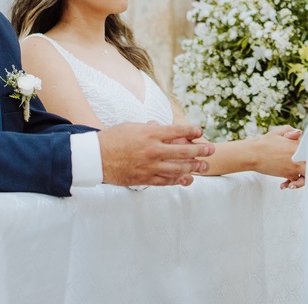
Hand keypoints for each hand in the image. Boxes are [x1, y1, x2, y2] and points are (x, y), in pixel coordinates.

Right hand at [98, 122, 214, 186]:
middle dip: (200, 150)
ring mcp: (150, 166)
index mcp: (150, 134)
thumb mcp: (131, 127)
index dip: (191, 130)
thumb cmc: (113, 139)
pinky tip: (187, 178)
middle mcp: (153, 150)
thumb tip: (160, 127)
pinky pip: (166, 181)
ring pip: (178, 168)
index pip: (177, 131)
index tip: (200, 131)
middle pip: (183, 151)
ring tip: (204, 167)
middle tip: (211, 150)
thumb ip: (149, 128)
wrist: (96, 158)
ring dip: (194, 167)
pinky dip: (178, 180)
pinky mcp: (145, 179)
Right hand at [249, 125, 304, 187]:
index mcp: (298, 145)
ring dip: (304, 178)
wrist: (253, 154)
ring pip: (307, 175)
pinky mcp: (289, 175)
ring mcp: (295, 167)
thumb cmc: (264, 143)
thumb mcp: (277, 132)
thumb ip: (290, 131)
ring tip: (296, 179)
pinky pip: (296, 182)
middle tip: (307, 167)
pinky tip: (287, 184)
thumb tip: (299, 133)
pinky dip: (293, 184)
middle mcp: (299, 157)